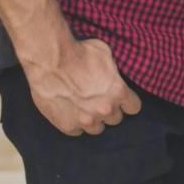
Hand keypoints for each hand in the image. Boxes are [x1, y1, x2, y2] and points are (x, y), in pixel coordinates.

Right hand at [23, 37, 140, 136]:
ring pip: (97, 128)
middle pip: (115, 119)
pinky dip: (74, 124)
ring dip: (93, 120)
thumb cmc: (78, 52)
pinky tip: (70, 112)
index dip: (127, 103)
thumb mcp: (106, 54)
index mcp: (118, 91)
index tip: (121, 100)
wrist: (49, 61)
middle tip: (98, 101)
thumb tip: (114, 74)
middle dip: (109, 110)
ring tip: (85, 108)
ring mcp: (86, 119)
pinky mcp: (67, 125)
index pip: (134, 107)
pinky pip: (77, 131)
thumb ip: (113, 71)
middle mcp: (105, 108)